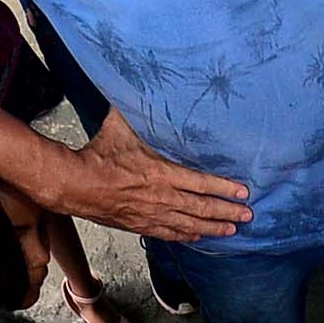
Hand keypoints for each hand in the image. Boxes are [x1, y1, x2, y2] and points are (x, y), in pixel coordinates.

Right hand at [56, 114, 250, 241]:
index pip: (202, 182)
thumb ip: (138, 110)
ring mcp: (152, 214)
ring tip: (232, 231)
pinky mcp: (141, 225)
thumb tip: (144, 85)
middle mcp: (161, 197)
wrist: (76, 184)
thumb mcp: (121, 125)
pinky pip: (170, 233)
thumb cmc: (99, 155)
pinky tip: (198, 237)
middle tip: (247, 216)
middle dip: (227, 212)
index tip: (243, 192)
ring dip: (213, 228)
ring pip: (190, 225)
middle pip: (202, 208)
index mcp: (161, 173)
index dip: (225, 188)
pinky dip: (187, 236)